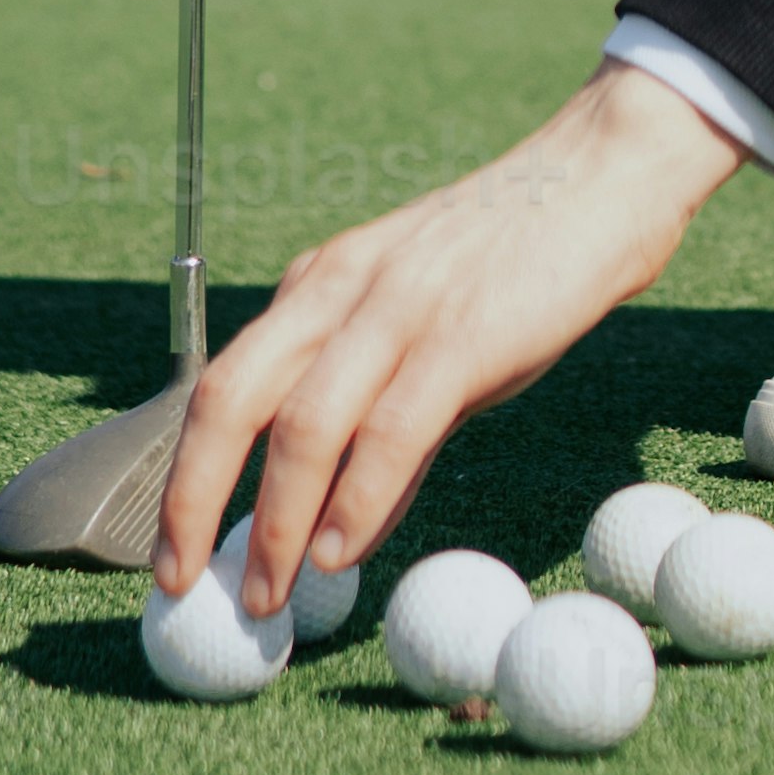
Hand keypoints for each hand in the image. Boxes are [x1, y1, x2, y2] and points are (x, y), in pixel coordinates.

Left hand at [151, 65, 746, 613]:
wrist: (603, 178)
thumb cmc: (517, 267)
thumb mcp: (427, 341)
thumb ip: (382, 432)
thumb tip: (339, 533)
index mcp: (318, 286)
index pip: (222, 386)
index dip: (184, 476)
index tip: (170, 554)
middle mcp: (337, 288)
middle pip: (231, 400)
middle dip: (192, 500)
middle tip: (182, 584)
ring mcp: (397, 307)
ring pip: (302, 424)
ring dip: (273, 522)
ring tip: (266, 596)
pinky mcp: (462, 333)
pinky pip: (390, 429)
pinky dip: (356, 499)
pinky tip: (340, 552)